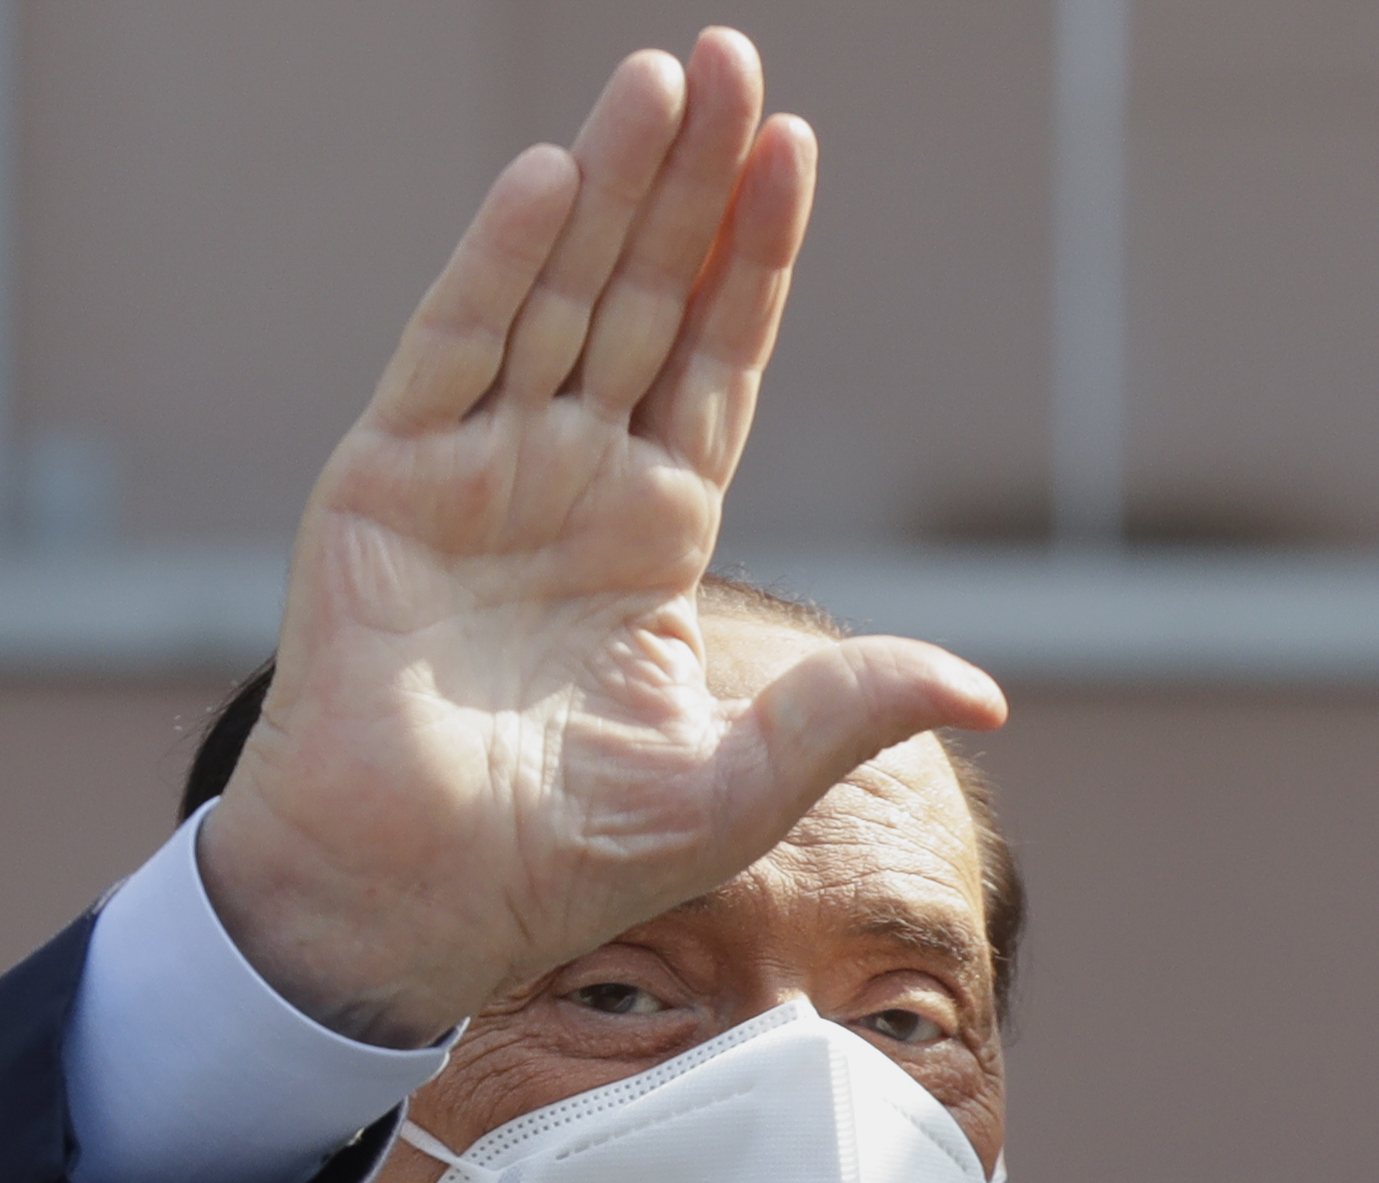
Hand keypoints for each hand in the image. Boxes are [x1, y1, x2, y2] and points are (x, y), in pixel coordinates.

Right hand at [198, 31, 1005, 1046]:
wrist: (408, 903)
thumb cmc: (563, 858)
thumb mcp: (737, 785)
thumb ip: (847, 713)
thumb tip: (992, 693)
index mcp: (652, 531)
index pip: (719, 364)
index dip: (756, 261)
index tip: (796, 150)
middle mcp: (570, 479)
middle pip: (645, 299)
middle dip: (691, 182)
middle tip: (733, 58)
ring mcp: (477, 469)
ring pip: (556, 296)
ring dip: (610, 185)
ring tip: (663, 77)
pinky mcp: (386, 482)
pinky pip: (452, 348)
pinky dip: (498, 264)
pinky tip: (553, 178)